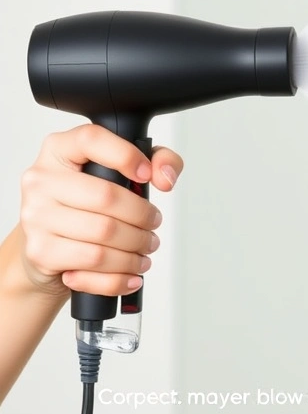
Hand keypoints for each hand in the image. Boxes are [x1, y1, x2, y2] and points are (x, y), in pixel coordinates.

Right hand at [18, 124, 183, 297]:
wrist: (44, 247)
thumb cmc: (86, 205)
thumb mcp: (121, 172)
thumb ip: (157, 160)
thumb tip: (165, 178)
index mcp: (60, 151)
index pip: (91, 139)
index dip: (126, 155)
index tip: (146, 174)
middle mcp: (41, 180)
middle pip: (107, 197)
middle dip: (143, 217)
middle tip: (153, 225)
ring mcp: (36, 216)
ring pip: (104, 234)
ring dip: (136, 247)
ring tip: (145, 248)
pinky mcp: (40, 251)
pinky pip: (93, 264)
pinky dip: (120, 273)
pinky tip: (131, 271)